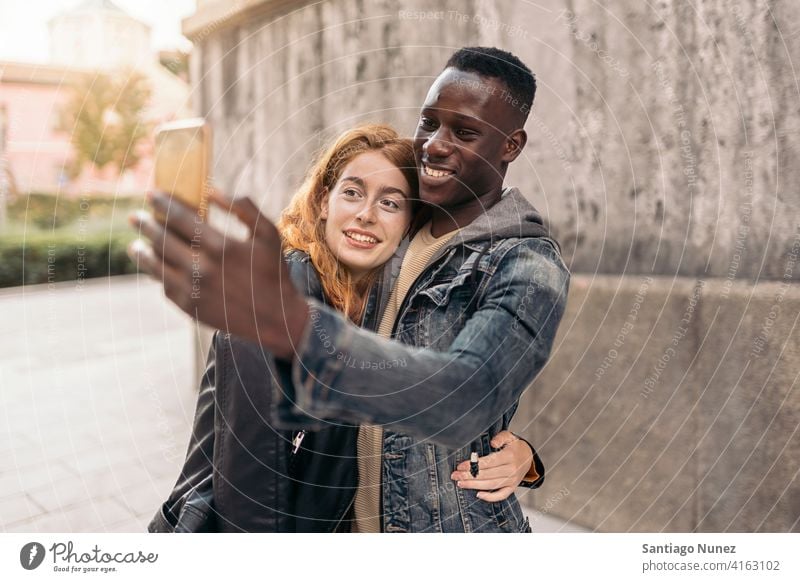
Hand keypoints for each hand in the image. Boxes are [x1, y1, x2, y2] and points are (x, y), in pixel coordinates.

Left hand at [127, 190, 308, 358]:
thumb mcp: (269, 235)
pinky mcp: (189, 307)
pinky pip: (165, 285)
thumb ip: (244, 208)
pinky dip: (159, 275)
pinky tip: (158, 268)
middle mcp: (202, 267)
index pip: (180, 217)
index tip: (152, 194)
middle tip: (135, 217)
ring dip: (143, 251)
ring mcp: (192, 289)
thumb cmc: (273, 273)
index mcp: (220, 246)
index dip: (162, 204)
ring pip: (156, 264)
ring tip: (136, 245)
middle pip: (162, 239)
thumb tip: (212, 191)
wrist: (276, 319)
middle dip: (145, 224)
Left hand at [450, 431, 532, 502]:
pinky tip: (478, 494)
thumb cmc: (515, 446)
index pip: (488, 463)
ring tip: (460, 483)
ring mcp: (512, 481)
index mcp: (509, 456)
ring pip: (491, 485)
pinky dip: (490, 497)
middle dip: (469, 476)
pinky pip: (501, 495)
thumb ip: (500, 437)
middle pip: (487, 475)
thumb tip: (492, 443)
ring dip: (474, 486)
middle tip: (455, 476)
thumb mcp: (509, 436)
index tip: (460, 466)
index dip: (473, 465)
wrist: (529, 457)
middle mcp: (511, 470)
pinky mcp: (512, 488)